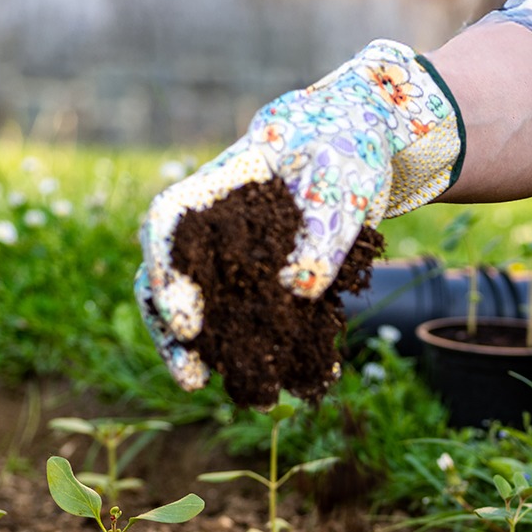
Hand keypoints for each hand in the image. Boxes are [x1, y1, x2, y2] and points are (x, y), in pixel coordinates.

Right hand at [134, 39, 462, 389]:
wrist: (364, 140)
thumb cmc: (343, 143)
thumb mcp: (342, 176)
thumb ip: (324, 231)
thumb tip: (299, 290)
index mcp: (217, 186)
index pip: (168, 226)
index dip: (167, 273)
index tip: (184, 319)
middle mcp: (216, 226)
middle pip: (172, 277)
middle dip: (174, 331)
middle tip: (192, 378)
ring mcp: (239, 254)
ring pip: (209, 306)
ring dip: (218, 350)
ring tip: (239, 391)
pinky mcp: (271, 277)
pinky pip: (261, 316)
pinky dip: (274, 346)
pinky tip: (296, 379)